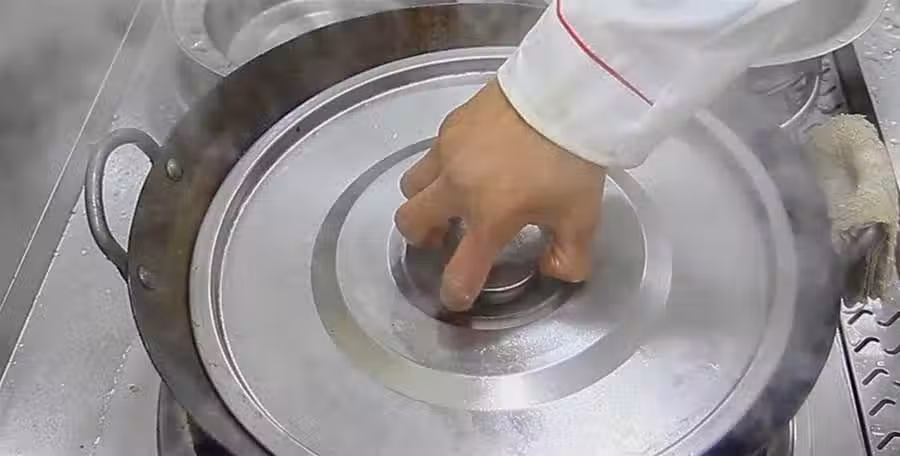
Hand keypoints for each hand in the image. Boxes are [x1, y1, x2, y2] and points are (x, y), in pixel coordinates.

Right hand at [395, 79, 606, 310]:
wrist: (566, 90)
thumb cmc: (572, 158)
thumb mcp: (583, 215)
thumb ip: (570, 255)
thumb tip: (554, 270)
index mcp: (490, 218)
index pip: (460, 271)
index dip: (456, 293)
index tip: (457, 296)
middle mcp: (458, 188)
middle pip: (410, 223)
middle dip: (421, 238)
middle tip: (441, 238)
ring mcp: (449, 152)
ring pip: (412, 185)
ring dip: (424, 199)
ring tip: (449, 197)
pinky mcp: (452, 124)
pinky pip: (433, 152)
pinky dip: (444, 165)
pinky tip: (471, 159)